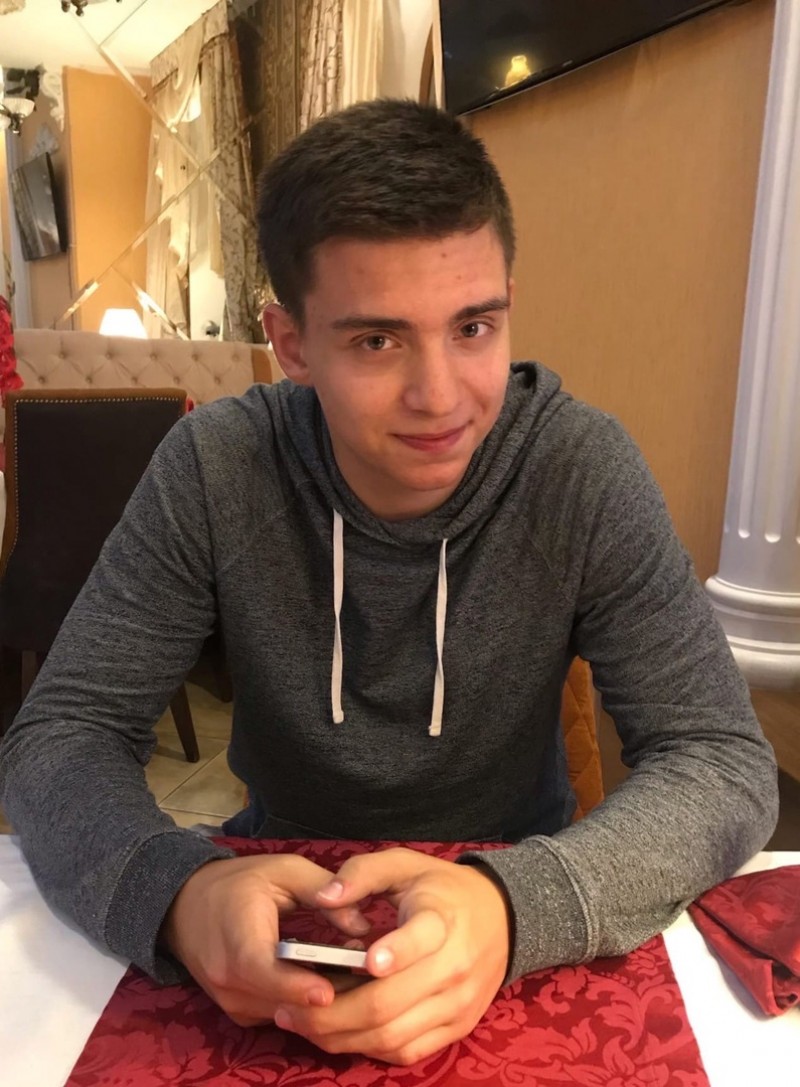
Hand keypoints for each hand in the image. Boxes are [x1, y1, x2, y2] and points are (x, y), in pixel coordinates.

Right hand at [160, 854, 369, 1025]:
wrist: (185, 905)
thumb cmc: (238, 883)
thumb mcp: (282, 870)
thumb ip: (322, 890)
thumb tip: (362, 923)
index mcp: (237, 942)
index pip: (264, 973)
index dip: (297, 986)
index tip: (329, 991)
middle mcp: (229, 981)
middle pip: (281, 1001)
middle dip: (325, 993)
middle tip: (365, 974)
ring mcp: (231, 1002)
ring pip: (283, 1014)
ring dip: (316, 1001)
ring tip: (351, 972)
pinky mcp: (238, 1012)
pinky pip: (277, 1015)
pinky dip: (301, 1004)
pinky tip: (326, 980)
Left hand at [272, 847, 511, 1064]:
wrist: (503, 918)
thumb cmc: (442, 888)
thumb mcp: (405, 864)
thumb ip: (362, 873)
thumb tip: (324, 897)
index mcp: (442, 921)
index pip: (419, 941)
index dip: (393, 953)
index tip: (364, 961)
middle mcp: (453, 969)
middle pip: (387, 1003)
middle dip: (330, 1011)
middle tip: (287, 1007)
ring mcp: (457, 1005)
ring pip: (391, 1036)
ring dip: (340, 1036)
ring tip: (300, 1022)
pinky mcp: (456, 1029)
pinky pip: (406, 1051)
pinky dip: (368, 1047)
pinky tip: (338, 1033)